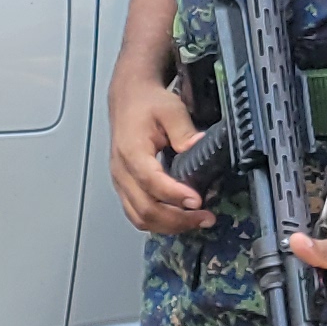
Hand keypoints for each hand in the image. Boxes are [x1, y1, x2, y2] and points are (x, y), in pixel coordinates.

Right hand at [109, 60, 212, 234]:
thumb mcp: (171, 109)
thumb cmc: (147, 104)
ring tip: (196, 222)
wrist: (129, 99)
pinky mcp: (125, 188)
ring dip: (169, 226)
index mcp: (131, 151)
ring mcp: (121, 182)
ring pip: (139, 218)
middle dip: (177, 219)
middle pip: (144, 209)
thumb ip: (183, 130)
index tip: (198, 201)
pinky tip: (179, 220)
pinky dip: (158, 223)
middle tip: (205, 217)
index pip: (151, 181)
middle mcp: (121, 171)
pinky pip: (137, 214)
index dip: (174, 195)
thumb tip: (197, 147)